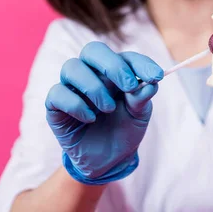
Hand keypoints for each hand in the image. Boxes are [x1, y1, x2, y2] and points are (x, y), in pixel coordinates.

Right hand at [45, 42, 163, 184]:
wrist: (108, 160)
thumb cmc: (124, 130)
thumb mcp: (138, 115)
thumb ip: (141, 98)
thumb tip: (150, 84)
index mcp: (114, 71)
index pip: (125, 57)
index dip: (140, 63)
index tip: (156, 76)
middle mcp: (91, 73)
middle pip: (93, 50)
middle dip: (113, 65)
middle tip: (129, 86)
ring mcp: (71, 87)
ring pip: (72, 67)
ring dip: (94, 87)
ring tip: (108, 108)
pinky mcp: (56, 106)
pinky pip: (57, 93)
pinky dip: (76, 105)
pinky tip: (91, 119)